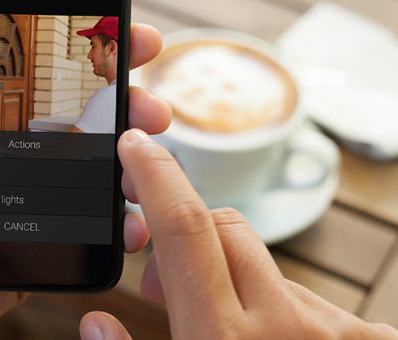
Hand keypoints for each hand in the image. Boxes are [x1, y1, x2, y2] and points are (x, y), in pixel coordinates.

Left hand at [0, 0, 170, 338]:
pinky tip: (134, 213)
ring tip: (153, 145)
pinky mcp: (36, 244)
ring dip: (133, 151)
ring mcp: (22, 198)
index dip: (77, 44)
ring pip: (92, 164)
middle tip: (149, 89)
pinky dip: (120, 218)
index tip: (119, 28)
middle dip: (121, 94)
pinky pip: (88, 225)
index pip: (30, 67)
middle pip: (74, 111)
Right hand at [79, 130, 397, 339]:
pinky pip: (310, 299)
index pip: (182, 226)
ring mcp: (334, 330)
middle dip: (185, 235)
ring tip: (230, 336)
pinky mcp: (370, 339)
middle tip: (161, 283)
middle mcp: (284, 326)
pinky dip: (282, 312)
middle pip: (221, 227)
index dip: (154, 174)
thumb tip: (95, 324)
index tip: (135, 144)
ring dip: (237, 284)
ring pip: (266, 267)